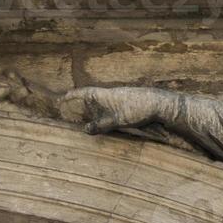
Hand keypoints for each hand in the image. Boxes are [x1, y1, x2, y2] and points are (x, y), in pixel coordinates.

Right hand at [61, 86, 178, 133]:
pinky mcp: (129, 102)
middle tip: (68, 109)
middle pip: (92, 97)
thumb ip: (102, 125)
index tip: (60, 97)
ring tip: (84, 116)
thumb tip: (85, 130)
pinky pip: (111, 106)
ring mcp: (121, 97)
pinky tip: (106, 118)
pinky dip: (104, 111)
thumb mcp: (119, 119)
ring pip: (102, 102)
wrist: (162, 104)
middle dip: (80, 102)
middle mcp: (112, 94)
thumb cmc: (140, 109)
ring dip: (93, 108)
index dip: (72, 95)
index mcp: (106, 95)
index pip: (84, 93)